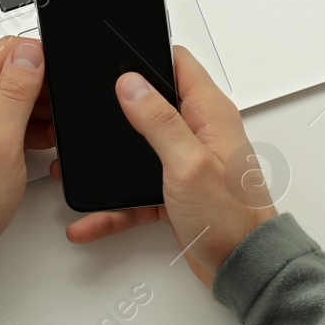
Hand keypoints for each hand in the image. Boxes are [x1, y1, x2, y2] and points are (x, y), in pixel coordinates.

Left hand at [0, 36, 50, 245]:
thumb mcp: (0, 143)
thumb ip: (15, 93)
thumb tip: (30, 52)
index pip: (7, 50)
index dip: (41, 62)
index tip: (58, 87)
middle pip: (10, 70)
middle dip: (40, 89)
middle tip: (55, 118)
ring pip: (9, 93)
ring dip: (34, 110)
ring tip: (46, 136)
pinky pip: (2, 115)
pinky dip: (22, 125)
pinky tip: (35, 143)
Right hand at [56, 46, 275, 287]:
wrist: (245, 269)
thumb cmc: (233, 218)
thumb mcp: (189, 163)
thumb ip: (159, 120)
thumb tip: (131, 84)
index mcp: (209, 113)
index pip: (177, 63)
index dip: (146, 56)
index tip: (115, 60)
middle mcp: (199, 133)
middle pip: (151, 104)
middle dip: (117, 108)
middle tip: (88, 110)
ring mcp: (186, 162)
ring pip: (138, 150)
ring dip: (111, 163)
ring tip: (79, 169)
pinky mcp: (176, 192)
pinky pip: (136, 191)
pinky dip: (114, 204)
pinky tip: (93, 217)